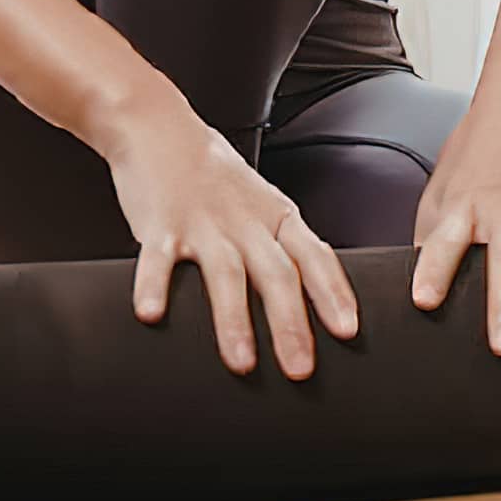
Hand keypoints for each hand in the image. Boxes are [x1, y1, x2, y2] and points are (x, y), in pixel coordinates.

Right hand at [103, 87, 359, 380]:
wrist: (164, 130)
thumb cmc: (217, 180)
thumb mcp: (262, 207)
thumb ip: (281, 248)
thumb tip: (311, 299)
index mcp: (278, 218)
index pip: (316, 258)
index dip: (333, 294)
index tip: (349, 332)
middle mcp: (248, 222)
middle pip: (278, 275)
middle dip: (292, 325)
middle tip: (302, 369)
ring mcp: (205, 223)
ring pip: (226, 275)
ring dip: (234, 321)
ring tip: (242, 363)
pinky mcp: (161, 224)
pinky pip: (158, 258)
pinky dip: (154, 286)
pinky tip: (151, 316)